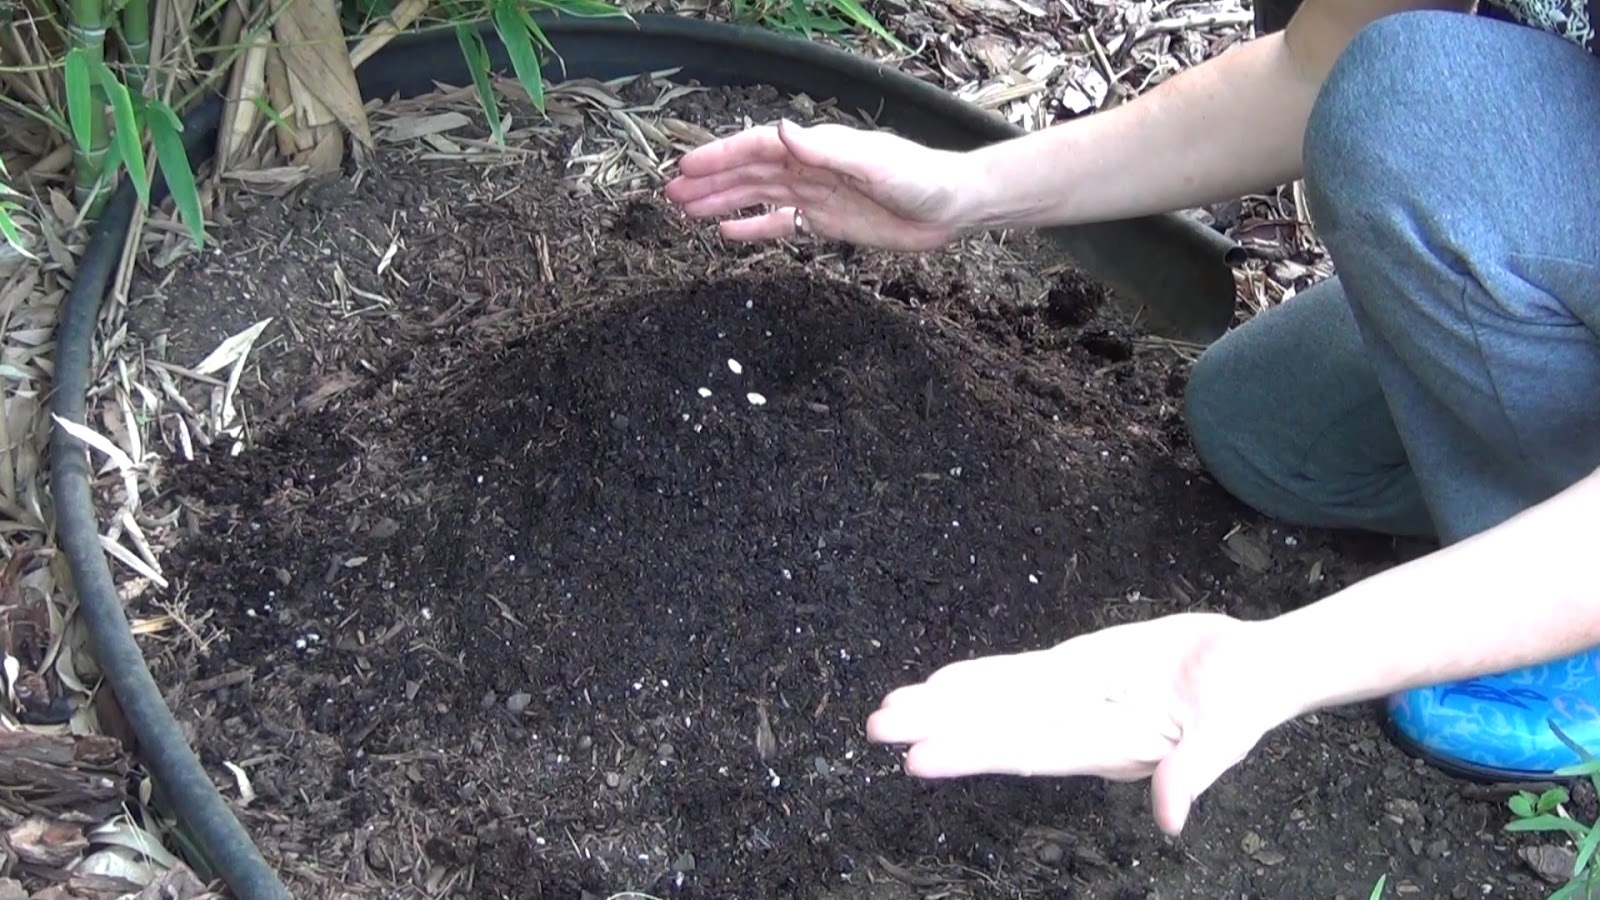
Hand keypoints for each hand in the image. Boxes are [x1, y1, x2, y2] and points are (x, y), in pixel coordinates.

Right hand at [663, 119, 978, 251]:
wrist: (953, 207)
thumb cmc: (921, 178)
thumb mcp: (873, 161)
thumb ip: (826, 149)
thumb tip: (782, 131)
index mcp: (817, 148)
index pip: (758, 149)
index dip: (721, 157)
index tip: (688, 168)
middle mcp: (811, 168)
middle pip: (750, 173)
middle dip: (710, 181)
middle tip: (671, 194)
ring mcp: (816, 194)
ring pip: (758, 196)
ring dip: (723, 201)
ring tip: (686, 210)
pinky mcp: (828, 222)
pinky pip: (782, 225)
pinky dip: (754, 227)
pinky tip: (726, 233)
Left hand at [866, 613, 1295, 835]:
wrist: (1259, 669)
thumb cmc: (1249, 702)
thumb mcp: (1231, 734)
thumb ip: (1196, 772)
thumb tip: (1170, 818)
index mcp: (1107, 745)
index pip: (1027, 750)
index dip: (974, 752)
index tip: (919, 759)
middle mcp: (1078, 725)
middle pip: (996, 727)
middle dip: (937, 728)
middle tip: (876, 728)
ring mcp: (1075, 698)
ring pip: (997, 700)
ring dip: (943, 704)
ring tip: (888, 709)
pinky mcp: (1082, 667)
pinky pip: (1021, 673)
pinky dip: (980, 676)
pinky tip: (942, 681)